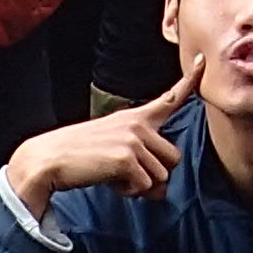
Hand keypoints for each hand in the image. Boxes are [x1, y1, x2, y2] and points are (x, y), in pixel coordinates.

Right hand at [9, 72, 196, 206]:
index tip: (202, 60)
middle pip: (173, 159)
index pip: (169, 98)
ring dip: (140, 185)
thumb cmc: (82, 158)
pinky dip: (129, 191)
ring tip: (114, 175)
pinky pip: (145, 186)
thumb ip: (143, 164)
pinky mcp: (127, 158)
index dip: (190, 80)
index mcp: (135, 118)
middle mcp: (138, 125)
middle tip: (126, 174)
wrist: (50, 159)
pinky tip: (110, 180)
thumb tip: (162, 191)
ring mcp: (133, 140)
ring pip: (161, 176)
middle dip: (155, 174)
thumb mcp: (115, 152)